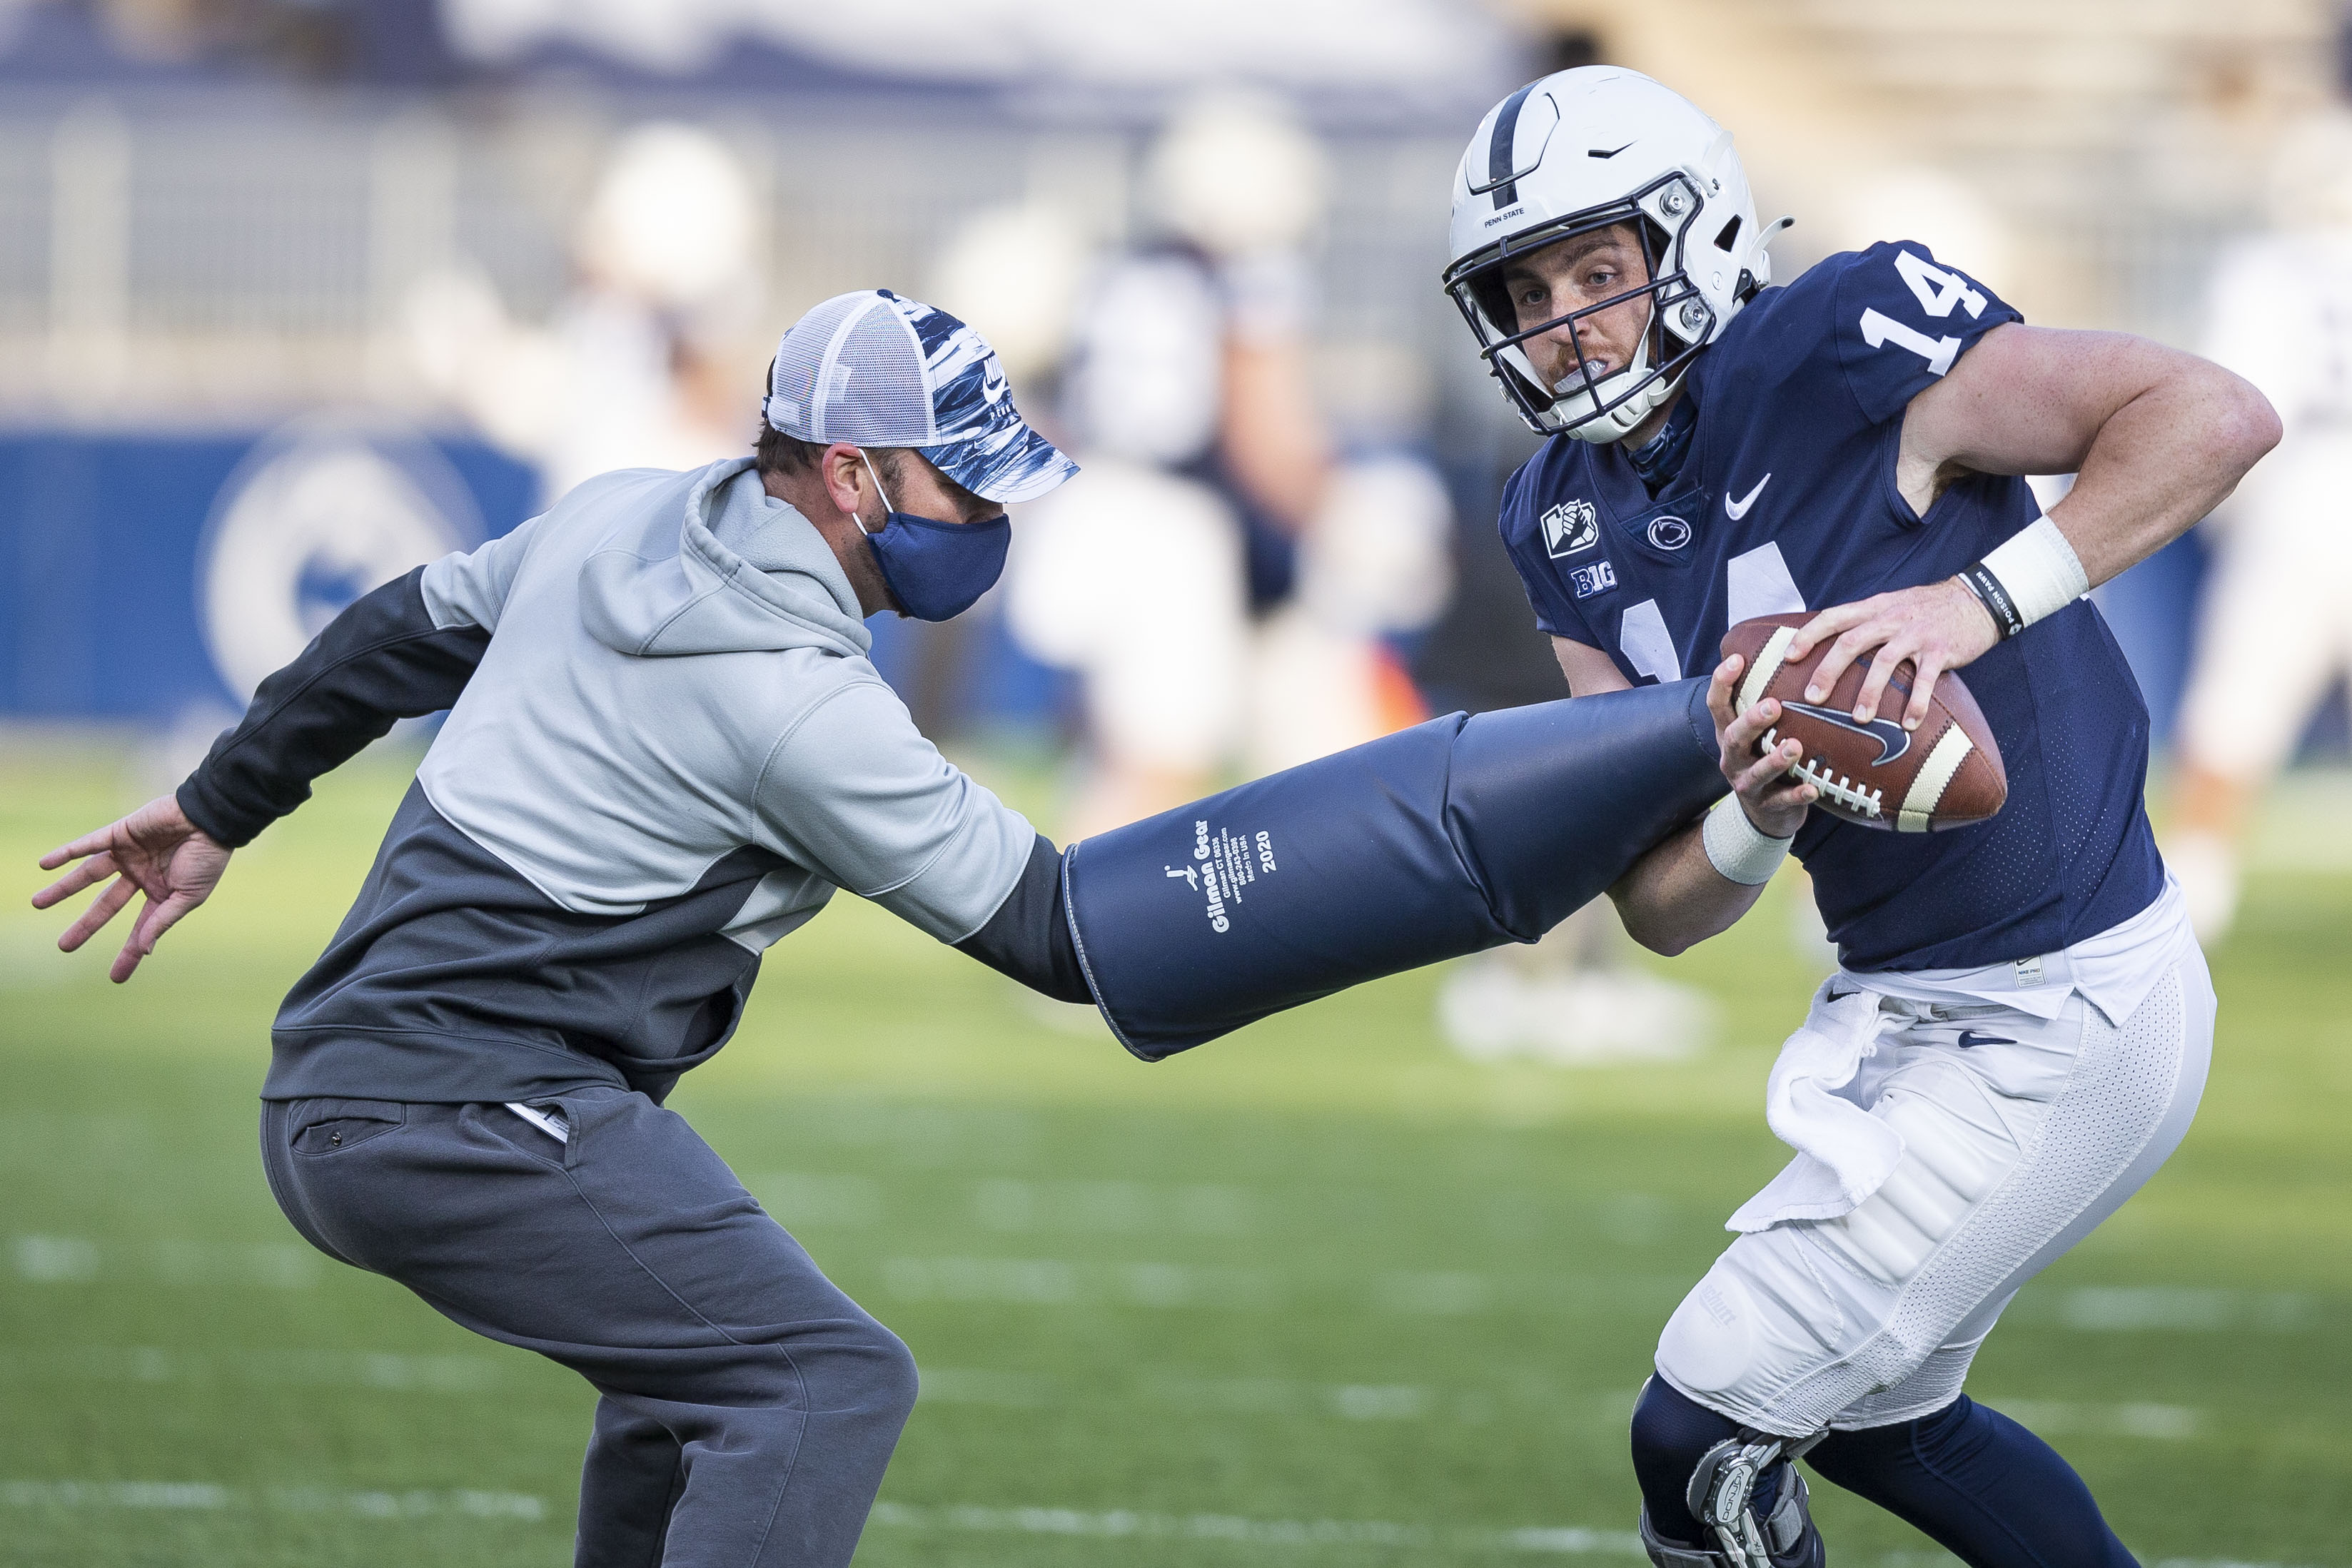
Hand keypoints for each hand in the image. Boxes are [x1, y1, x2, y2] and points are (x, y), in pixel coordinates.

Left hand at [32, 795, 231, 982]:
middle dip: (85, 926)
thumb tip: (144, 949)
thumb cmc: (207, 859)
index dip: (129, 953)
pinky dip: (66, 853)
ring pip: (88, 876)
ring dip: (62, 889)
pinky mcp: (120, 833)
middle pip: (106, 906)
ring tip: (37, 903)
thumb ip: (163, 920)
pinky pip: (88, 845)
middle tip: (64, 947)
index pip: (140, 929)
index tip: (115, 978)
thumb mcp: (189, 896)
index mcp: (160, 893)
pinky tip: (44, 864)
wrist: (211, 819)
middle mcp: (140, 876)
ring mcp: (128, 855)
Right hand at [1708, 654, 1817, 839]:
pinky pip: (1782, 801)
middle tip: (1774, 705)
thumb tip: (1794, 650)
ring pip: (1756, 772)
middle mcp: (1732, 757)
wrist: (1765, 816)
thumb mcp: (1760, 733)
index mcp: (1729, 734)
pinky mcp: (1767, 806)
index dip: (1722, 682)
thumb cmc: (1767, 758)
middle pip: (1732, 737)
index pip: (1717, 705)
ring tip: (1795, 747)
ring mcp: (1747, 783)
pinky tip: (1813, 788)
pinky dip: (1796, 795)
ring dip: (1775, 760)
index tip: (1737, 659)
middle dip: (1751, 721)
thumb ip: (1768, 704)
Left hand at [1786, 578, 2000, 731]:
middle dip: (1828, 670)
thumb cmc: (1926, 609)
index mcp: (1875, 608)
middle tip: (1812, 698)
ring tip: (1859, 719)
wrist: (1977, 599)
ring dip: (1869, 693)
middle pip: (1851, 642)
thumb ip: (1864, 621)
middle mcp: (1892, 618)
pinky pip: (1924, 680)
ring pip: (1884, 662)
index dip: (1809, 635)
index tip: (1788, 657)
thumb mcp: (1891, 605)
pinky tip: (1908, 724)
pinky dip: (1916, 703)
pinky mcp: (1941, 650)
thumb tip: (1829, 646)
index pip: (1834, 617)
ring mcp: (1916, 634)